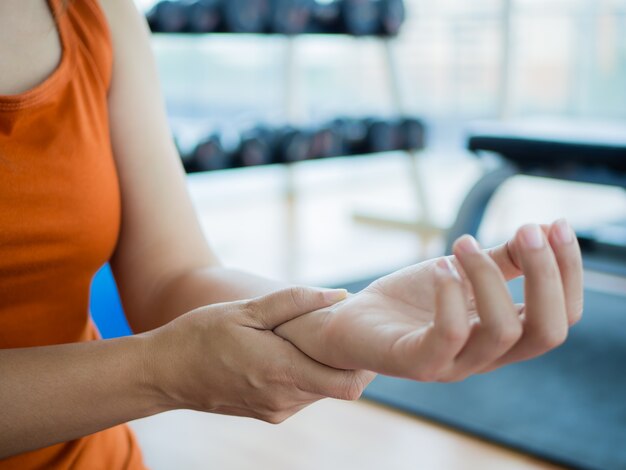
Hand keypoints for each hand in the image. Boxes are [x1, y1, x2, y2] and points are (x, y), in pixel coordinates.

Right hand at [144, 287, 371, 422]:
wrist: (163, 373)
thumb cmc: (201, 335)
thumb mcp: (246, 310)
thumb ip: (295, 302)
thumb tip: (340, 295)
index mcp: (281, 371)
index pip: (348, 384)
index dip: (367, 364)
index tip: (366, 337)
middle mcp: (283, 399)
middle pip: (338, 386)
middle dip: (347, 360)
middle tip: (341, 327)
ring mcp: (275, 410)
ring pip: (321, 390)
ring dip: (325, 365)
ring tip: (314, 335)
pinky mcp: (267, 413)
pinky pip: (301, 394)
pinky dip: (306, 373)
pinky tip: (291, 350)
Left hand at [276, 220, 582, 381]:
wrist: (353, 320)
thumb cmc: (410, 298)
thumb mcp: (461, 270)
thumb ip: (501, 258)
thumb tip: (543, 228)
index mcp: (503, 335)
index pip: (562, 316)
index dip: (568, 272)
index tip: (558, 223)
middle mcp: (486, 356)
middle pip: (547, 331)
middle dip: (546, 275)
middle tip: (525, 230)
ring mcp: (452, 364)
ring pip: (503, 332)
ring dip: (489, 276)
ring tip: (462, 243)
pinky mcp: (415, 362)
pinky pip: (448, 335)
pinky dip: (452, 294)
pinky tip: (440, 266)